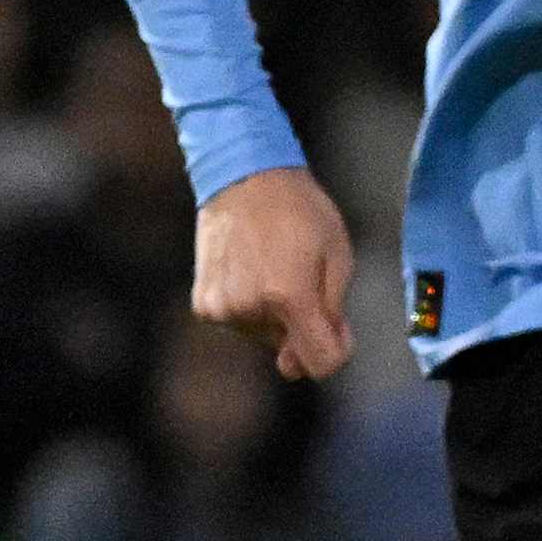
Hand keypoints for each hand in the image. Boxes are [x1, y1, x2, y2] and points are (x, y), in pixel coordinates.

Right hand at [191, 166, 354, 380]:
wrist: (244, 176)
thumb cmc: (298, 210)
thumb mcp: (338, 254)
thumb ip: (335, 310)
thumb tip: (330, 351)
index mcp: (289, 296)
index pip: (319, 364)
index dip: (335, 354)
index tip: (338, 332)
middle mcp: (250, 309)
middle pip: (289, 349)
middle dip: (301, 325)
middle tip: (300, 277)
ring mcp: (222, 308)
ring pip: (262, 336)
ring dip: (273, 315)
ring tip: (271, 267)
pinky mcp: (204, 305)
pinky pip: (237, 323)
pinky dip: (248, 307)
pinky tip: (249, 270)